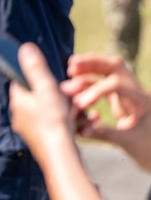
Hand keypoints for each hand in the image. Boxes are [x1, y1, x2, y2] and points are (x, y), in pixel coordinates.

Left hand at [9, 43, 75, 162]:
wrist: (62, 157)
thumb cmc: (53, 121)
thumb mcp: (46, 88)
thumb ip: (36, 68)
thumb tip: (24, 48)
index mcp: (17, 100)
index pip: (24, 80)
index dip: (41, 78)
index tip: (56, 81)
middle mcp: (20, 115)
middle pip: (41, 96)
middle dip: (60, 95)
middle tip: (74, 97)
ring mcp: (31, 129)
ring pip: (52, 111)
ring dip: (69, 108)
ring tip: (81, 111)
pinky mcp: (43, 140)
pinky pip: (57, 125)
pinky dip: (69, 122)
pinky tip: (82, 123)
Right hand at [63, 53, 150, 171]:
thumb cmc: (150, 150)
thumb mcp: (130, 142)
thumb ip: (105, 133)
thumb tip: (81, 130)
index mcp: (142, 100)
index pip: (116, 84)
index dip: (94, 91)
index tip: (79, 105)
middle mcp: (136, 92)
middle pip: (115, 66)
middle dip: (92, 62)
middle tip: (71, 65)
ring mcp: (129, 94)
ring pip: (109, 71)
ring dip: (89, 68)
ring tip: (70, 70)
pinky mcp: (122, 100)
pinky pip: (105, 82)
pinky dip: (90, 80)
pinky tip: (77, 84)